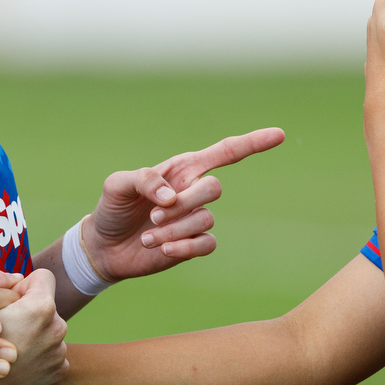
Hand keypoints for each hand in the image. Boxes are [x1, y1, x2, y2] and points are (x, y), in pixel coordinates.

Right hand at [0, 269, 66, 384]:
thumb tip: (17, 277)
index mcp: (40, 307)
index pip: (41, 278)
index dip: (21, 286)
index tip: (8, 301)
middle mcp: (57, 328)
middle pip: (44, 308)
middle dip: (27, 313)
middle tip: (4, 327)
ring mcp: (59, 352)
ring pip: (46, 332)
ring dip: (32, 336)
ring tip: (8, 348)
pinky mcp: (58, 371)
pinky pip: (49, 355)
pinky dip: (35, 358)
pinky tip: (16, 365)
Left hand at [88, 127, 286, 278]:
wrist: (105, 245)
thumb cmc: (112, 208)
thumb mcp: (117, 185)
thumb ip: (143, 180)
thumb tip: (171, 195)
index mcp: (181, 169)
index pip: (224, 153)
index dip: (252, 143)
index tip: (279, 135)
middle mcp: (193, 191)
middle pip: (214, 188)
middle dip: (186, 202)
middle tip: (153, 215)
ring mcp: (195, 218)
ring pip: (206, 219)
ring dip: (174, 228)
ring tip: (147, 236)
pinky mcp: (193, 244)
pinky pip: (207, 243)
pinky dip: (185, 247)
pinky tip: (163, 249)